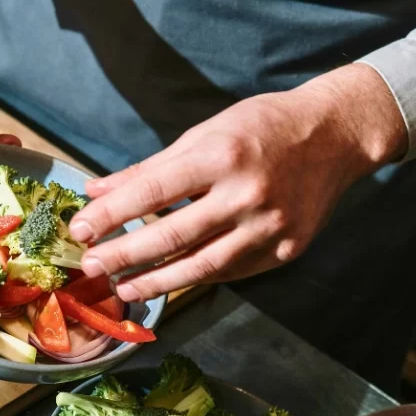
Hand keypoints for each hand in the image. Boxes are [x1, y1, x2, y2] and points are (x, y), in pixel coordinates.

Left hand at [70, 63, 407, 300]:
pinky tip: (170, 281)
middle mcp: (246, 195)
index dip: (111, 216)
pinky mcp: (285, 251)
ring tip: (124, 288)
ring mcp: (269, 228)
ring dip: (155, 281)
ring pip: (200, 267)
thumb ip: (151, 168)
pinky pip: (231, 271)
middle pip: (172, 237)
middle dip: (124, 255)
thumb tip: (97, 192)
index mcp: (222, 156)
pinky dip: (196, 277)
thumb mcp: (206, 133)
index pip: (152, 193)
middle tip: (91, 267)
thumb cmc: (264, 128)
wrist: (336, 136)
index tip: (79, 231)